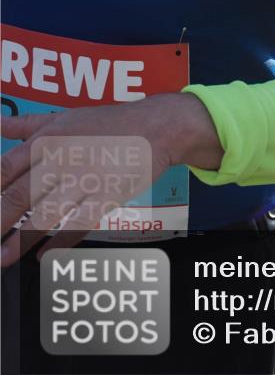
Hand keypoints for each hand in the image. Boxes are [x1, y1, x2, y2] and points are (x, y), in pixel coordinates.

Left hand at [0, 93, 220, 266]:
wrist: (159, 126)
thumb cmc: (112, 122)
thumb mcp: (65, 116)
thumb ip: (26, 124)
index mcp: (47, 140)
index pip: (3, 170)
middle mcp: (62, 159)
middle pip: (18, 196)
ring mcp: (86, 178)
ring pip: (45, 215)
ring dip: (20, 241)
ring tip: (2, 258)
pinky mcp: (109, 194)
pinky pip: (80, 223)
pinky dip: (61, 243)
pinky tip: (44, 255)